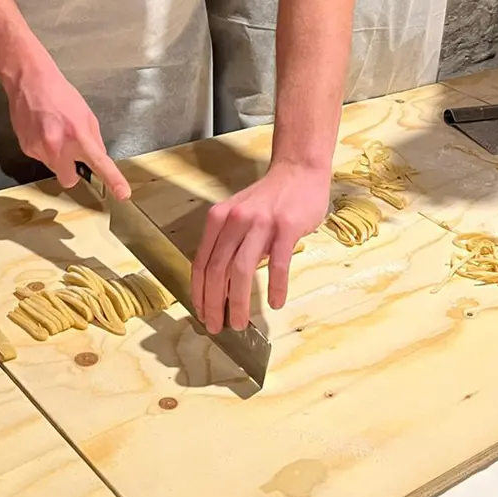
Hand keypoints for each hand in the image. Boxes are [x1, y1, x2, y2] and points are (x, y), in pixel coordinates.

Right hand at [2, 47, 130, 199]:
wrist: (29, 82)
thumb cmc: (60, 95)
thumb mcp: (86, 115)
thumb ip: (94, 140)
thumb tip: (99, 159)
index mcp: (79, 136)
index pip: (99, 163)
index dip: (113, 180)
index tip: (122, 193)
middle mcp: (58, 146)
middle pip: (69, 180)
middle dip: (72, 171)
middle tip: (71, 153)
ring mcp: (39, 150)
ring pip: (53, 169)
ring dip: (57, 158)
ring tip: (53, 133)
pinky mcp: (26, 149)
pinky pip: (40, 158)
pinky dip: (43, 150)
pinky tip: (42, 131)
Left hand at [191, 164, 331, 335]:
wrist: (298, 170)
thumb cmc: (269, 198)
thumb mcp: (238, 214)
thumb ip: (228, 242)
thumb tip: (219, 282)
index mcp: (219, 218)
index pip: (201, 262)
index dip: (199, 292)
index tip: (201, 313)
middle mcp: (235, 219)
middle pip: (217, 270)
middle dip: (213, 303)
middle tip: (216, 326)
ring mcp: (260, 223)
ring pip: (241, 270)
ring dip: (238, 302)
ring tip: (240, 322)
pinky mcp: (286, 227)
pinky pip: (278, 264)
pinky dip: (275, 287)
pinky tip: (275, 302)